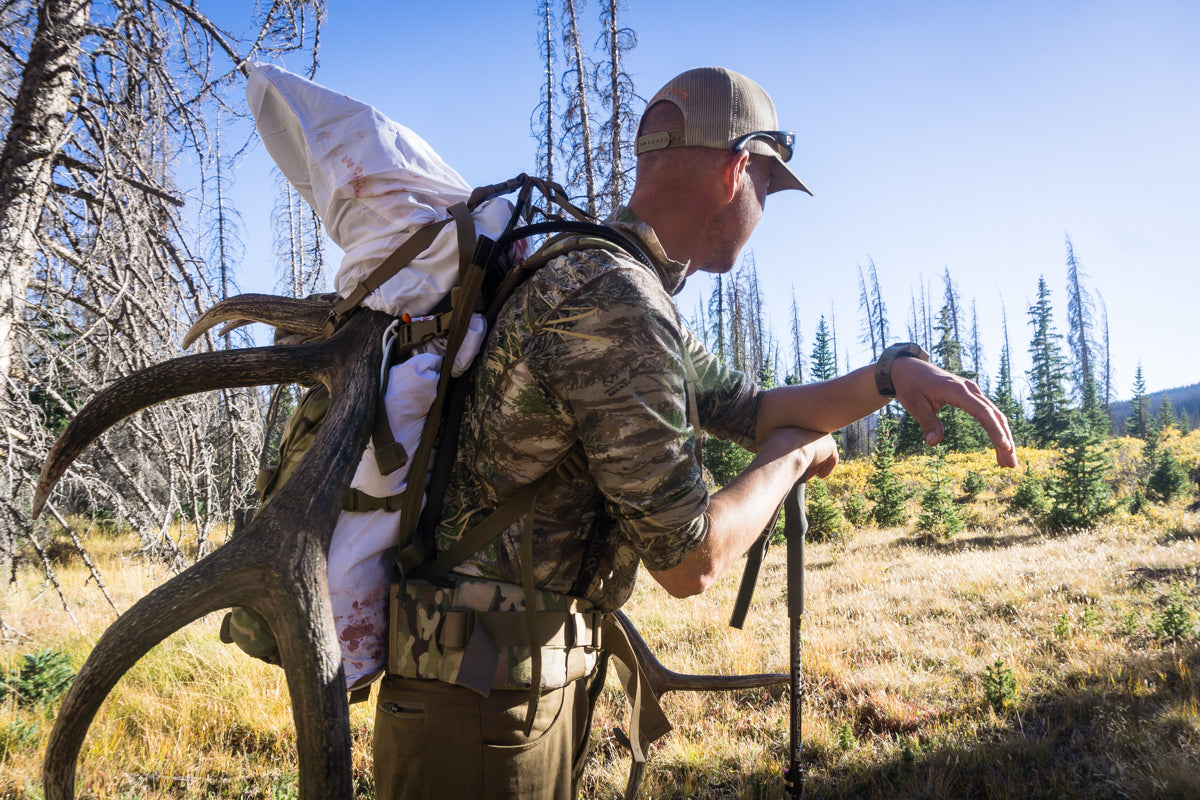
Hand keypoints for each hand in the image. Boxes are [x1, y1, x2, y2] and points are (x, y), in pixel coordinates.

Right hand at [761, 426, 839, 480]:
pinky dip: (827, 468)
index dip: (799, 451)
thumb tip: (760, 451)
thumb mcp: (766, 441)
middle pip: (813, 443)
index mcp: (797, 422)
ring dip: (817, 463)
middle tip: (805, 469)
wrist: (786, 450)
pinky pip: (832, 458)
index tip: (796, 462)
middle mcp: (811, 425)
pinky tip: (820, 476)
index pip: (802, 437)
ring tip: (810, 473)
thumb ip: (770, 443)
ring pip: (823, 451)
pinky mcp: (830, 445)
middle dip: (810, 457)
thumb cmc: (773, 447)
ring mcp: (822, 435)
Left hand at [890, 357, 1018, 467]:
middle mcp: (969, 389)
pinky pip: (988, 413)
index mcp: (956, 389)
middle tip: (1012, 464)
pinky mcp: (971, 396)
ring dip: (1004, 437)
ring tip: (1008, 462)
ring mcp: (972, 391)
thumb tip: (934, 443)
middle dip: (1006, 440)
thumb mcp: (914, 405)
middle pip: (994, 415)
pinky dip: (996, 430)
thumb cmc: (911, 385)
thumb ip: (927, 423)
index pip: (982, 412)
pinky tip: (999, 446)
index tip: (1004, 447)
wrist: (908, 368)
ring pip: (995, 415)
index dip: (995, 430)